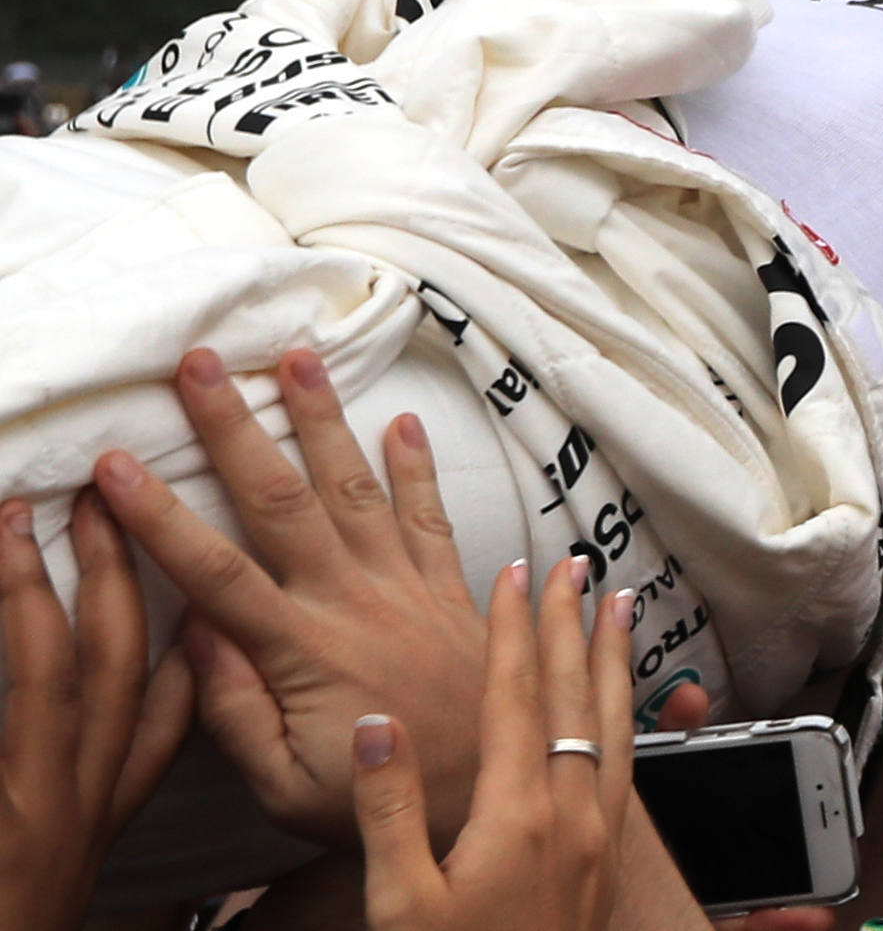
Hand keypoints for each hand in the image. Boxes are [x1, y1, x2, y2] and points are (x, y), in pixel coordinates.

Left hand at [0, 496, 193, 930]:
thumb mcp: (39, 877)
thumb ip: (56, 817)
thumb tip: (109, 778)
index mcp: (93, 824)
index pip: (164, 717)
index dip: (187, 636)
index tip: (188, 567)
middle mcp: (81, 809)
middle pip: (123, 670)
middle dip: (120, 574)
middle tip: (107, 498)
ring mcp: (43, 811)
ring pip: (66, 672)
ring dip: (45, 587)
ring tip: (20, 519)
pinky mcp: (12, 819)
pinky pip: (26, 697)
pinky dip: (8, 628)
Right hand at [95, 346, 495, 845]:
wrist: (496, 791)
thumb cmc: (379, 797)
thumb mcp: (284, 786)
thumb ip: (235, 711)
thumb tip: (194, 633)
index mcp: (301, 649)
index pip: (213, 570)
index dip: (161, 516)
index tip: (116, 464)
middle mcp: (353, 599)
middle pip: (282, 498)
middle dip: (237, 426)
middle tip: (203, 364)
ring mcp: (405, 584)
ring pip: (357, 485)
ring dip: (326, 417)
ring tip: (301, 355)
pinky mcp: (449, 587)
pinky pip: (431, 515)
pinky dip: (417, 466)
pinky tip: (404, 419)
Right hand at [348, 560, 638, 930]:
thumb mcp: (398, 906)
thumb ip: (387, 811)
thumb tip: (374, 725)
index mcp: (519, 814)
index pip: (517, 697)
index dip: (512, 630)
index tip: (512, 572)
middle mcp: (575, 811)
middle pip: (577, 695)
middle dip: (571, 624)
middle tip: (574, 563)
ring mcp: (602, 834)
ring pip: (617, 720)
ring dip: (613, 657)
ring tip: (619, 604)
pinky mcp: (611, 858)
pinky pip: (630, 761)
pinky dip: (631, 711)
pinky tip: (632, 699)